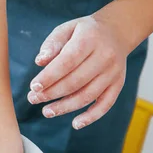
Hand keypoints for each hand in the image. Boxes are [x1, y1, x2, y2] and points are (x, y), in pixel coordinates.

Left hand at [28, 14, 129, 129]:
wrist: (116, 31)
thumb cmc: (84, 32)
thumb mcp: (66, 28)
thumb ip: (52, 44)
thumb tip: (39, 62)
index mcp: (90, 39)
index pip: (67, 62)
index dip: (50, 76)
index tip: (33, 86)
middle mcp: (105, 56)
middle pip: (76, 81)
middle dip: (52, 93)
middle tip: (33, 98)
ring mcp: (113, 72)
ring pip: (88, 95)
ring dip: (65, 107)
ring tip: (46, 111)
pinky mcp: (118, 84)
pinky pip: (106, 104)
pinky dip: (91, 116)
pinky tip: (75, 124)